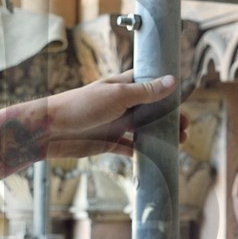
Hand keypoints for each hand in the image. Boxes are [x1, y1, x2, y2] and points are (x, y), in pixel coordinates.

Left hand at [0, 73, 181, 168]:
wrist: (52, 131)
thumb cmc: (81, 106)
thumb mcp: (117, 97)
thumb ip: (145, 92)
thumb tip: (173, 82)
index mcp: (124, 86)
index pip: (151, 84)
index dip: (168, 91)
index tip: (184, 100)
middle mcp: (122, 103)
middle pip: (152, 109)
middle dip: (170, 118)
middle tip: (185, 128)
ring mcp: (117, 123)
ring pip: (145, 129)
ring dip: (161, 135)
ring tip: (179, 143)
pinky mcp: (110, 142)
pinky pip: (132, 147)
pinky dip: (144, 151)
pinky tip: (158, 156)